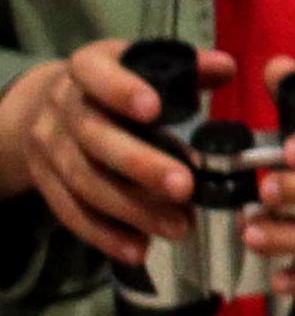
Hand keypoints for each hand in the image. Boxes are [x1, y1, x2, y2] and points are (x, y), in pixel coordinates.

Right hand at [0, 38, 224, 265]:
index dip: (120, 89)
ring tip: (178, 227)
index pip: (96, 74)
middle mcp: (63, 108)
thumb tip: (226, 67)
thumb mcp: (141, 67)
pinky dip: (104, 234)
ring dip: (131, 209)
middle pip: (94, 138)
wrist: (46, 108)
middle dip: (140, 164)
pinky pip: (70, 213)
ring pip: (85, 182)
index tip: (155, 109)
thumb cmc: (114, 85)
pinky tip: (138, 249)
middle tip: (185, 188)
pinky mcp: (46, 184)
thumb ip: (187, 70)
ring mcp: (50, 148)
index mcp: (87, 69)